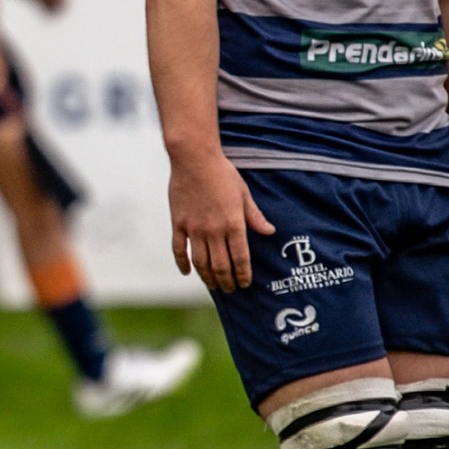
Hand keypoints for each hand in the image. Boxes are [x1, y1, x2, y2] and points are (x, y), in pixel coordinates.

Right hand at [169, 148, 273, 291]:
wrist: (194, 159)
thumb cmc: (223, 173)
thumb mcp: (244, 194)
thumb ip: (255, 216)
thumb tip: (269, 232)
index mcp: (233, 223)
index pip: (240, 258)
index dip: (243, 274)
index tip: (245, 284)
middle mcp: (214, 230)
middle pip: (220, 265)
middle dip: (227, 281)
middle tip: (230, 289)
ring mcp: (194, 228)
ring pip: (200, 262)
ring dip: (207, 277)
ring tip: (213, 285)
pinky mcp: (178, 223)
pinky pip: (179, 249)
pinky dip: (183, 264)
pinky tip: (187, 272)